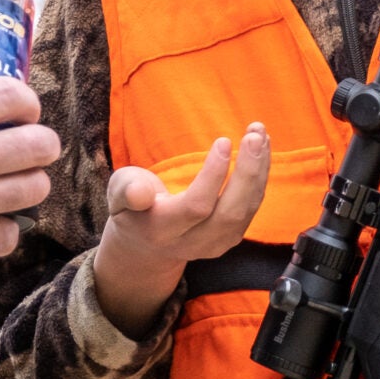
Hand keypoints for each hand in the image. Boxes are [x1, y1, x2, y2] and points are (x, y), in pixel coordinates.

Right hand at [0, 78, 59, 287]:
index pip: (10, 94)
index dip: (27, 104)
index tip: (23, 114)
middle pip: (39, 145)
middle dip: (40, 149)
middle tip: (28, 154)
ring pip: (33, 190)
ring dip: (27, 189)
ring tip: (11, 190)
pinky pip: (8, 236)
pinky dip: (2, 233)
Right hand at [93, 124, 270, 339]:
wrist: (146, 244)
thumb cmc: (132, 207)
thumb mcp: (118, 194)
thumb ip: (126, 191)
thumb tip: (141, 192)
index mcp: (161, 230)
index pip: (195, 207)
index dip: (212, 176)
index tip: (223, 141)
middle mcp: (192, 243)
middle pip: (229, 213)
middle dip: (247, 173)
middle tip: (253, 136)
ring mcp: (215, 244)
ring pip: (246, 211)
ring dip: (258, 171)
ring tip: (259, 134)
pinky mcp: (230, 237)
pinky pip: (251, 208)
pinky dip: (260, 177)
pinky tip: (261, 148)